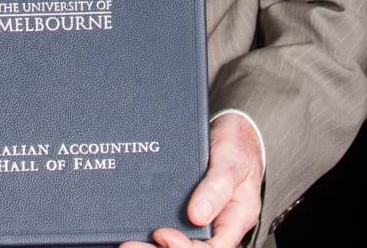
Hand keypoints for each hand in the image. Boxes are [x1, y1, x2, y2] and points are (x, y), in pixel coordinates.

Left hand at [127, 111, 263, 247]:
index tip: (161, 234)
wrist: (233, 129)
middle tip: (131, 245)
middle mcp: (215, 225)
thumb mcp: (232, 163)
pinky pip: (166, 223)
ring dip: (151, 245)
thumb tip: (197, 216)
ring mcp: (198, 218)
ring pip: (174, 241)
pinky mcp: (182, 209)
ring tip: (127, 241)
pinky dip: (148, 227)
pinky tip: (131, 224)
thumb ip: (218, 187)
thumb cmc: (238, 146)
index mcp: (234, 220)